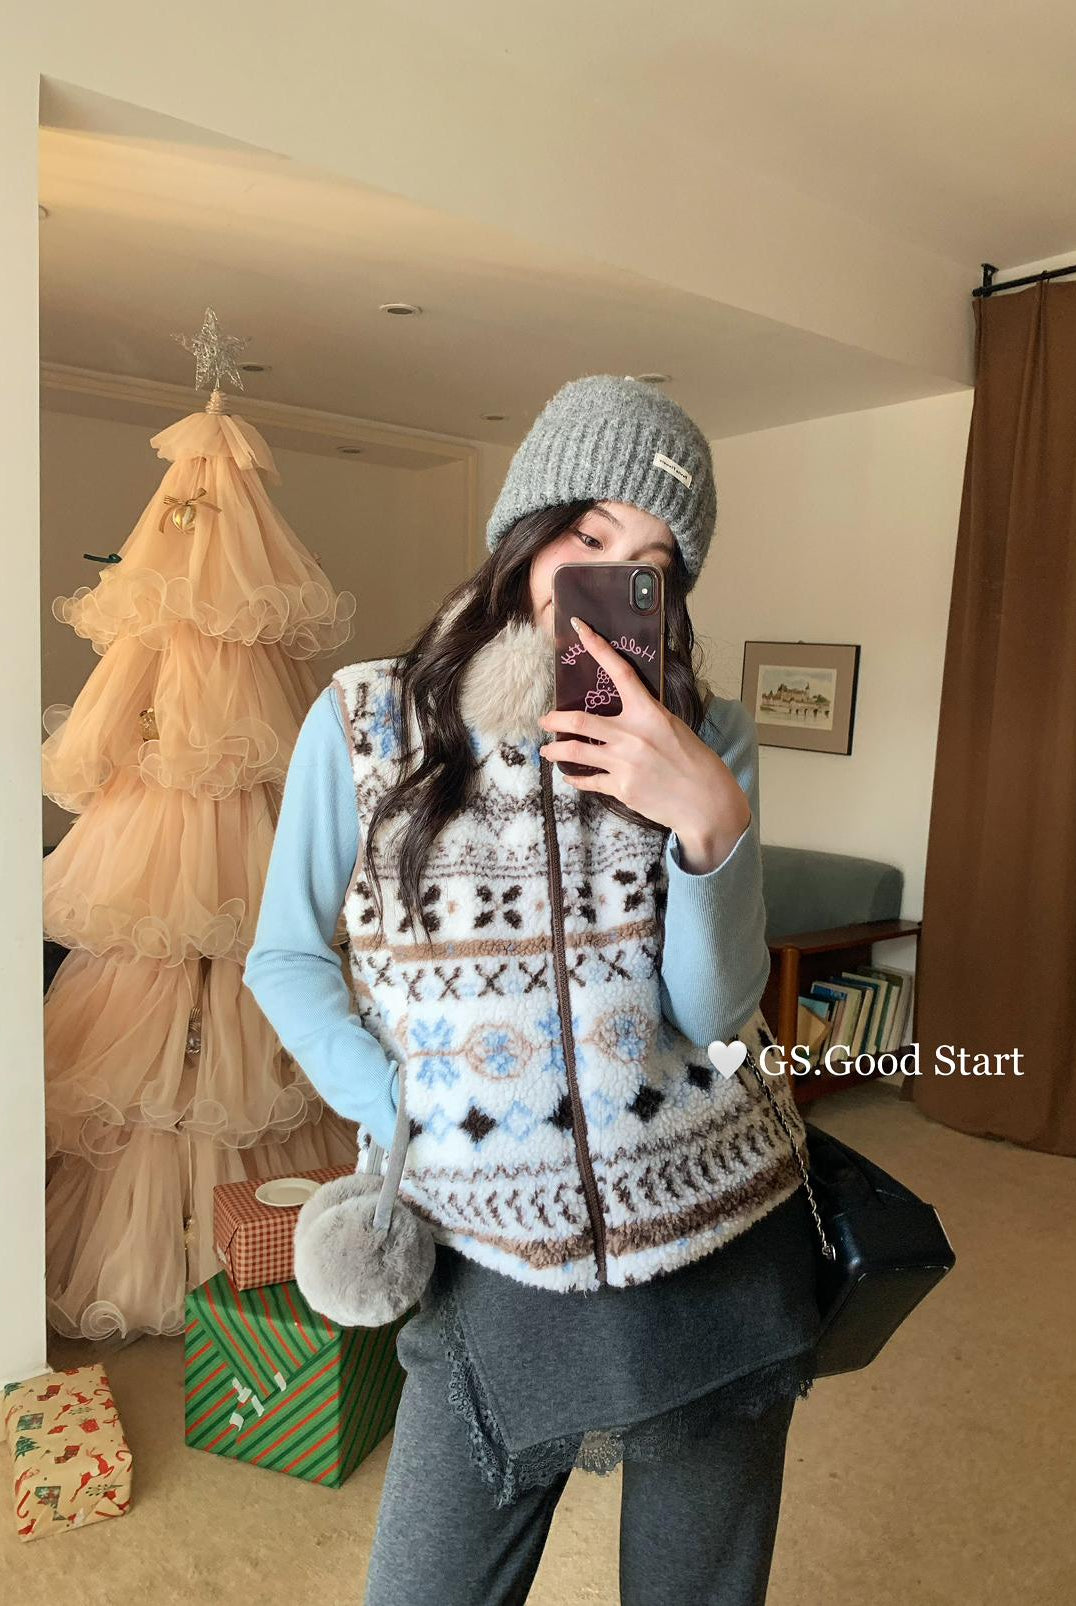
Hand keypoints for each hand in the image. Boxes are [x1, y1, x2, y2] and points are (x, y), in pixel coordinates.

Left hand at [537, 615, 751, 871]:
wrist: (706, 803)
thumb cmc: (696, 764)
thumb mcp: (675, 729)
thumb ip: (646, 719)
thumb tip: (625, 714)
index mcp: (649, 713)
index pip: (620, 672)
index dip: (597, 647)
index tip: (579, 629)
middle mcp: (632, 735)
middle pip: (580, 721)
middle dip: (555, 720)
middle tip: (544, 721)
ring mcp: (624, 763)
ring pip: (576, 752)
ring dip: (556, 751)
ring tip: (547, 752)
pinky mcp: (621, 788)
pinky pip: (588, 781)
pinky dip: (576, 779)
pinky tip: (570, 777)